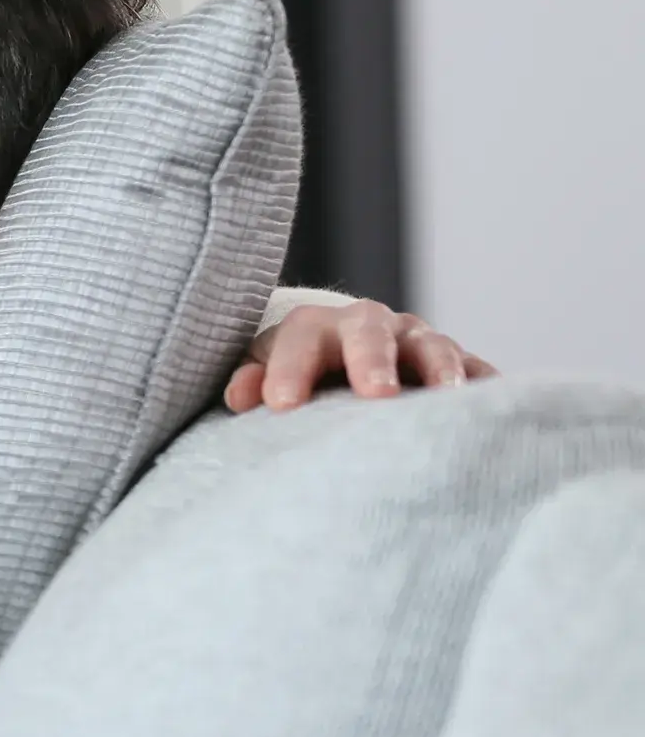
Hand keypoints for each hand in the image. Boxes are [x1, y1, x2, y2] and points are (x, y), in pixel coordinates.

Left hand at [226, 300, 496, 411]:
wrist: (348, 364)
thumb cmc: (302, 378)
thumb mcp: (270, 374)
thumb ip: (253, 381)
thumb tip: (239, 396)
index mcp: (317, 329)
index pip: (300, 337)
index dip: (289, 368)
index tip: (280, 405)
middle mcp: (372, 328)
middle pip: (370, 332)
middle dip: (371, 360)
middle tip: (375, 394)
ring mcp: (420, 343)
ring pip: (433, 346)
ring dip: (441, 369)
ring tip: (447, 398)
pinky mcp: (460, 367)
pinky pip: (480, 373)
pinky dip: (487, 387)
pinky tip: (498, 409)